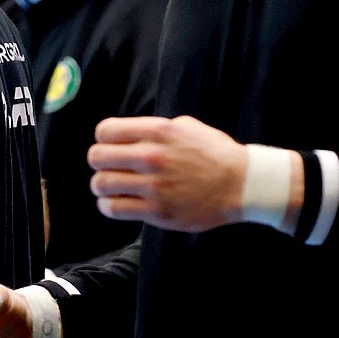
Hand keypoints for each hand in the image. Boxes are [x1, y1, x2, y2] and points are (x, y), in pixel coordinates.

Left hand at [89, 115, 252, 231]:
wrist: (242, 184)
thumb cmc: (215, 154)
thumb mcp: (187, 126)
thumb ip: (155, 129)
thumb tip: (129, 134)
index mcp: (157, 131)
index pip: (105, 131)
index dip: (104, 139)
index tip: (111, 147)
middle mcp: (151, 156)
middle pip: (96, 157)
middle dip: (99, 163)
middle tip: (109, 168)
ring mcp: (153, 185)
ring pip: (101, 184)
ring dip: (102, 186)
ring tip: (111, 188)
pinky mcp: (157, 211)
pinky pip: (114, 208)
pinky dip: (108, 206)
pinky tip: (117, 203)